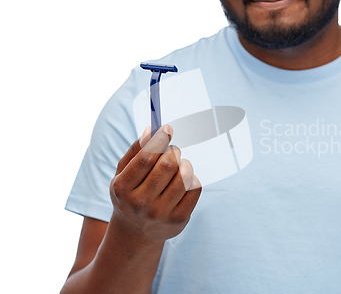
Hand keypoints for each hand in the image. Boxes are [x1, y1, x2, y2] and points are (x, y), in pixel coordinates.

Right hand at [109, 125, 201, 245]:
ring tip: (178, 165)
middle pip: (167, 166)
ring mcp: (161, 214)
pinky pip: (195, 188)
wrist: (135, 233)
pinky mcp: (179, 220)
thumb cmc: (130, 194)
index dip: (159, 140)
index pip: (145, 159)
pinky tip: (183, 180)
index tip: (167, 128)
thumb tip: (151, 131)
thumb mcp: (123, 174)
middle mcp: (140, 204)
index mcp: (122, 189)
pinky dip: (192, 178)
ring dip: (184, 164)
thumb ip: (135, 151)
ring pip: (184, 177)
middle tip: (172, 150)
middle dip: (173, 152)